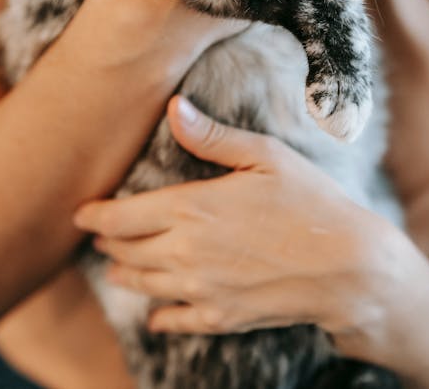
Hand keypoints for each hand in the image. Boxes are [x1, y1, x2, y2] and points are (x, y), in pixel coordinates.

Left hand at [73, 96, 408, 344]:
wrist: (347, 267)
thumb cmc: (310, 202)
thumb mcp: (266, 156)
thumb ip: (213, 137)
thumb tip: (174, 107)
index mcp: (192, 208)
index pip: (120, 217)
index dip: (95, 217)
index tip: (82, 214)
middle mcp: (185, 252)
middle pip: (126, 252)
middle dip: (108, 243)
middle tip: (103, 237)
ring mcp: (201, 289)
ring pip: (143, 285)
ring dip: (125, 274)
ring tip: (118, 268)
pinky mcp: (221, 316)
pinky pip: (175, 320)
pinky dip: (159, 316)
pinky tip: (157, 315)